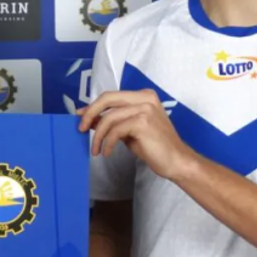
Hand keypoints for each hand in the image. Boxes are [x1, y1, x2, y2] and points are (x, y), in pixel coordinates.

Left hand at [78, 90, 197, 180]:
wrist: (176, 160)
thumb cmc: (154, 146)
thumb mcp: (129, 130)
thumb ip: (112, 121)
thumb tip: (89, 117)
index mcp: (143, 96)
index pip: (111, 96)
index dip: (93, 106)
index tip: (81, 117)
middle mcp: (145, 98)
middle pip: (107, 99)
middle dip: (90, 113)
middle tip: (80, 129)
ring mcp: (145, 109)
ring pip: (109, 118)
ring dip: (98, 136)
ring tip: (96, 150)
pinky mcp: (143, 123)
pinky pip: (115, 131)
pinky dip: (107, 143)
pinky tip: (106, 153)